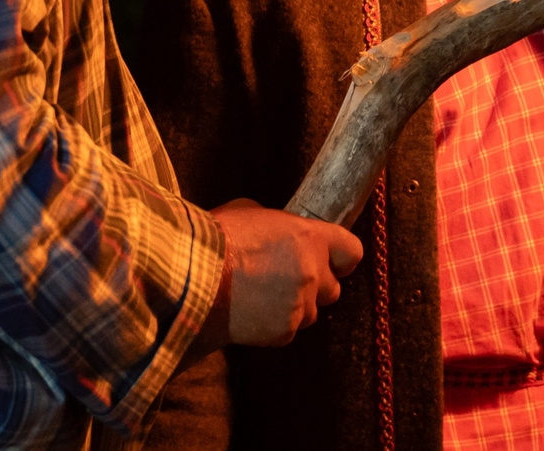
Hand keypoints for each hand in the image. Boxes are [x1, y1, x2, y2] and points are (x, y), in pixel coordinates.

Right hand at [207, 199, 363, 347]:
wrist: (191, 277)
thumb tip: (282, 235)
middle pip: (334, 288)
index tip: (331, 259)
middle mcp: (312, 272)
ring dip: (296, 306)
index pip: (352, 251)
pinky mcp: (283, 331)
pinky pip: (289, 330)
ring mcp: (299, 305)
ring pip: (312, 312)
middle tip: (288, 279)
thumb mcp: (252, 212)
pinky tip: (251, 312)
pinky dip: (276, 324)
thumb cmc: (218, 238)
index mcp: (311, 237)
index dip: (342, 257)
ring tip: (264, 296)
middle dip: (316, 285)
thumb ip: (280, 226)